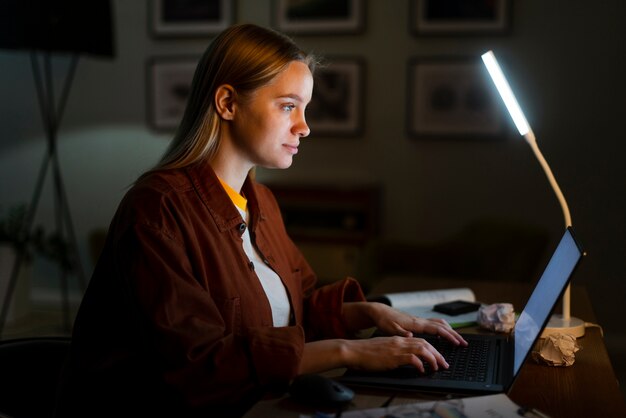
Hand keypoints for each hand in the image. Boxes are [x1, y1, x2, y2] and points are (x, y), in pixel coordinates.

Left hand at [343, 302, 467, 346]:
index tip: (458, 343)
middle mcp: (420, 320)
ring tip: (457, 339)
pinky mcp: (417, 321)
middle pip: (442, 326)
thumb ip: (401, 334)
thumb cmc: (384, 321)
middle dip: (454, 334)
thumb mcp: (390, 329)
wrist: (380, 312)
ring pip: (439, 323)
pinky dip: (442, 328)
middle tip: (464, 343)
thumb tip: (411, 336)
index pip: (437, 329)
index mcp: (416, 324)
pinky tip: (443, 334)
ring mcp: (419, 320)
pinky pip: (434, 324)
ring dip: (450, 330)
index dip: (449, 336)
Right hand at [343, 336, 447, 372]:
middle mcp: (400, 341)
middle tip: (444, 364)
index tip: (438, 357)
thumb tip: (405, 358)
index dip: (432, 349)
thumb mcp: (384, 348)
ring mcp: (397, 348)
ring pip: (422, 349)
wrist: (354, 350)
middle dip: (437, 354)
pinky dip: (420, 364)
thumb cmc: (366, 352)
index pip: (420, 341)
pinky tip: (422, 370)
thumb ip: (395, 350)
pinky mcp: (393, 356)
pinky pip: (412, 358)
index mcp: (398, 339)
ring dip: (432, 358)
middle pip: (425, 344)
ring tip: (437, 367)